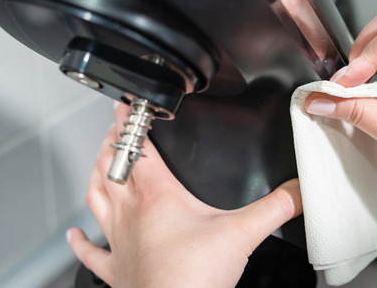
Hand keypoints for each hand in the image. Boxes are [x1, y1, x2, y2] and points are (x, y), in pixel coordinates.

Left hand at [68, 104, 302, 287]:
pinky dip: (79, 242)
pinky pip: (90, 252)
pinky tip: (74, 235)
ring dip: (95, 177)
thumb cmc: (195, 278)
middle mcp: (131, 214)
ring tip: (99, 163)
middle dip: (112, 143)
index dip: (131, 124)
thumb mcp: (244, 234)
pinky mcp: (116, 270)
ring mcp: (119, 242)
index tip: (127, 106)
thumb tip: (301, 189)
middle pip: (111, 167)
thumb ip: (277, 206)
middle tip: (115, 129)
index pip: (137, 148)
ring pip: (96, 199)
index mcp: (157, 196)